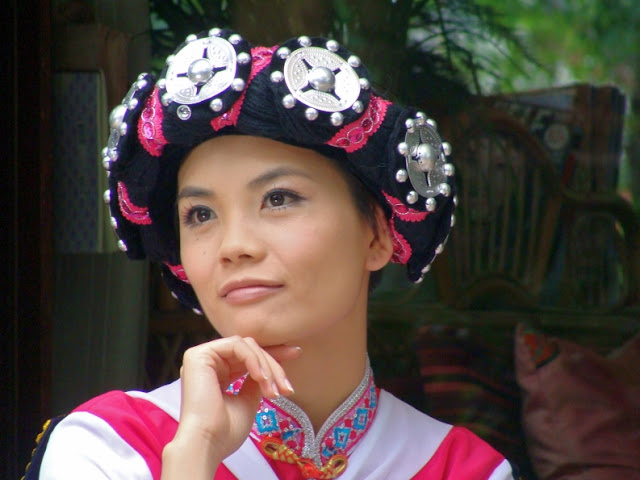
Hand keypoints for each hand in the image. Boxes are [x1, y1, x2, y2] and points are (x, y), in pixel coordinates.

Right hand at [161, 336, 299, 478]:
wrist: (207, 444)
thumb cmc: (225, 432)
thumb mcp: (248, 402)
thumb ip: (254, 382)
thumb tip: (267, 370)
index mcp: (217, 374)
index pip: (248, 357)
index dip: (273, 354)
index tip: (295, 353)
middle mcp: (209, 363)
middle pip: (250, 350)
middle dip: (274, 364)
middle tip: (287, 387)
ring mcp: (202, 357)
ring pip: (246, 346)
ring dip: (266, 366)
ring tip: (273, 391)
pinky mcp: (198, 355)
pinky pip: (236, 345)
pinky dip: (253, 359)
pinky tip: (261, 378)